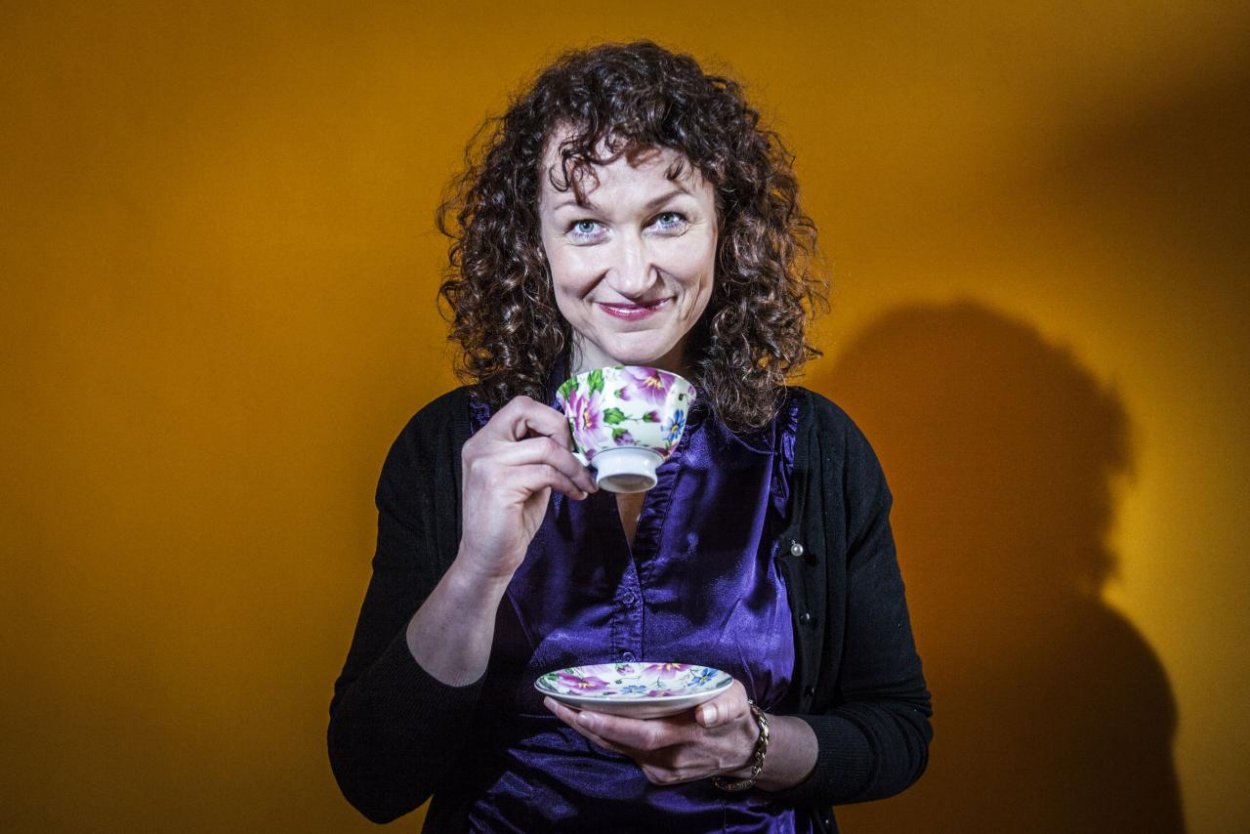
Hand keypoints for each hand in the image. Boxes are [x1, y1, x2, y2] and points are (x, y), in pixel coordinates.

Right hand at [458, 395, 596, 581]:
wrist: (487, 558)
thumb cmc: (509, 520)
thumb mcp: (525, 478)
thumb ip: (538, 454)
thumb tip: (573, 438)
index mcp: (484, 441)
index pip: (520, 406)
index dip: (550, 419)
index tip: (569, 444)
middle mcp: (480, 446)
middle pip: (526, 411)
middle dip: (561, 430)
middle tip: (578, 456)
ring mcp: (487, 464)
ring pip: (546, 448)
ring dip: (574, 467)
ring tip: (584, 483)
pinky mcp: (498, 484)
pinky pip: (547, 473)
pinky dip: (569, 483)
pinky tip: (575, 495)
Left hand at [543, 681, 759, 785]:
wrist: (742, 752)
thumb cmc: (734, 716)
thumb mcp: (736, 700)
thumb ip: (723, 706)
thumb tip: (705, 715)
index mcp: (687, 735)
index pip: (643, 733)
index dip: (611, 725)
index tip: (583, 712)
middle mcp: (669, 759)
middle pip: (619, 743)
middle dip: (584, 723)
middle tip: (554, 702)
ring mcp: (661, 771)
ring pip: (617, 749)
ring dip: (587, 729)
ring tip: (560, 706)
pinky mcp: (657, 775)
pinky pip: (625, 753)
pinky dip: (604, 736)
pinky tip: (587, 719)